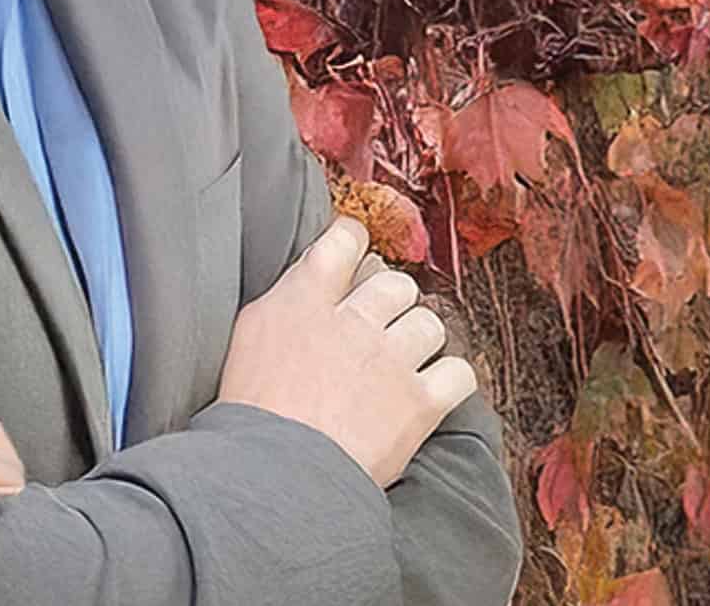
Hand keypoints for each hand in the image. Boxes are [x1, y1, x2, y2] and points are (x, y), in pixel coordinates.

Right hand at [215, 215, 478, 491]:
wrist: (279, 471)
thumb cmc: (254, 407)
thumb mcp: (251, 333)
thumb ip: (287, 298)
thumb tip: (308, 280)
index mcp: (306, 298)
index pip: (344, 240)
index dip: (354, 239)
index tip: (356, 249)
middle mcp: (354, 320)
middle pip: (394, 283)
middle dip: (390, 301)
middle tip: (378, 324)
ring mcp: (391, 360)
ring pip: (429, 324)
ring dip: (418, 340)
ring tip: (402, 361)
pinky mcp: (419, 404)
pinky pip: (458, 374)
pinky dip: (449, 379)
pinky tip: (432, 389)